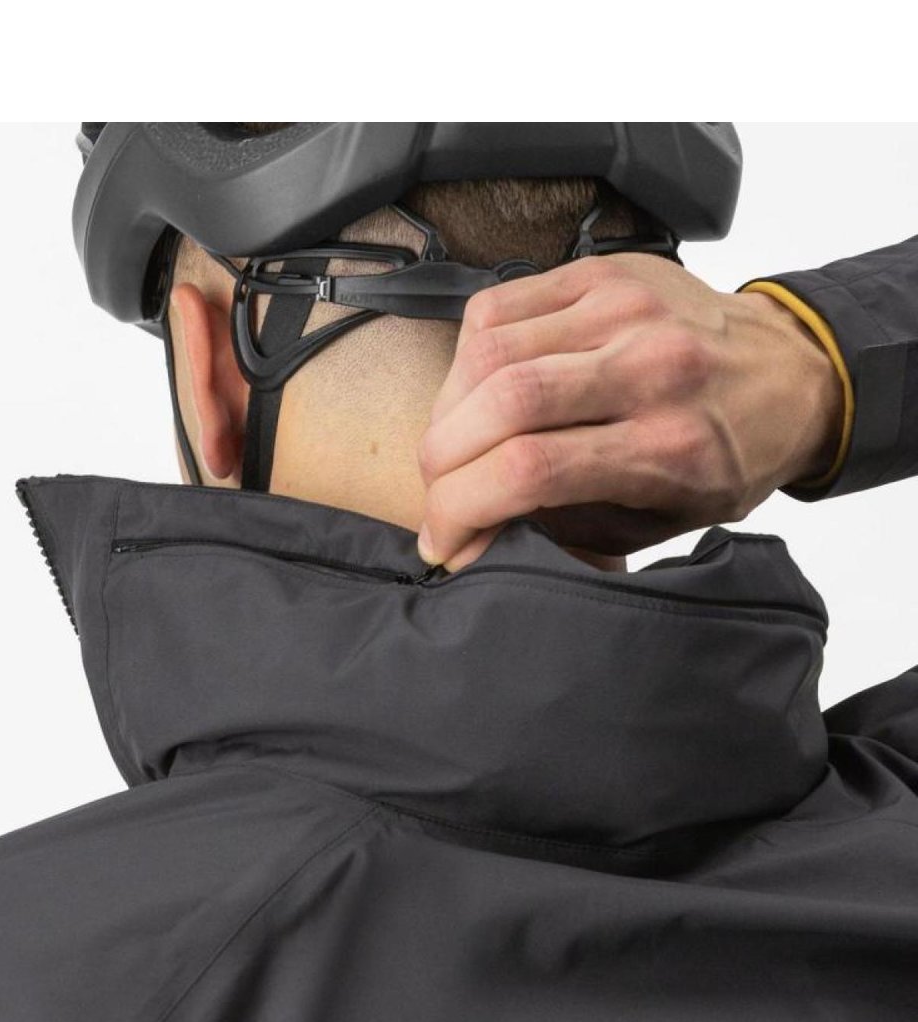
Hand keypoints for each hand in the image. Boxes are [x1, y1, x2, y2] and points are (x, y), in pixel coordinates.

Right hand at [416, 253, 843, 568]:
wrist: (789, 372)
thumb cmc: (723, 457)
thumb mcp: (657, 523)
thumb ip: (564, 531)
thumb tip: (473, 542)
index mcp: (669, 444)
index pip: (530, 468)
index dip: (461, 510)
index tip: (442, 541)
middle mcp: (649, 366)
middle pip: (501, 402)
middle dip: (441, 462)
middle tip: (436, 494)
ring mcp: (624, 308)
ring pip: (488, 350)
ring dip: (447, 411)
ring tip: (452, 447)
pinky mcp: (601, 273)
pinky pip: (497, 307)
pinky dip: (467, 359)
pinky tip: (475, 392)